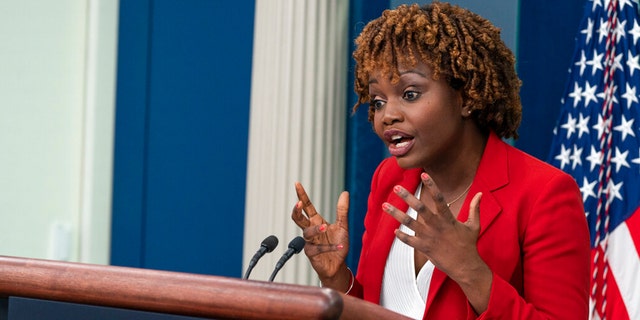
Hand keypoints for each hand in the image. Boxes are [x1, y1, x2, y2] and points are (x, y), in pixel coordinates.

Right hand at [291, 182, 349, 288]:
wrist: (338, 265)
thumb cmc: (338, 244)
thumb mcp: (343, 226)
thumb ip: (342, 210)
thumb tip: (345, 193)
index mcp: (316, 221)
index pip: (307, 206)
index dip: (302, 195)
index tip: (297, 183)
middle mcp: (311, 230)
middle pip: (298, 218)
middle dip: (297, 210)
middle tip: (299, 203)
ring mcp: (309, 242)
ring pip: (307, 233)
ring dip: (316, 229)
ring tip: (325, 226)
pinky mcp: (312, 254)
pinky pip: (318, 248)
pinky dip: (330, 247)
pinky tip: (340, 246)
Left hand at [382, 173, 490, 312]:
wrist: (466, 267)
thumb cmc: (469, 245)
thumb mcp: (474, 225)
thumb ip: (475, 208)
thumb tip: (481, 194)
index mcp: (448, 219)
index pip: (439, 198)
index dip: (431, 185)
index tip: (423, 174)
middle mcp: (437, 226)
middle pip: (420, 209)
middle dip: (407, 197)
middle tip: (396, 187)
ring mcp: (430, 237)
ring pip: (410, 223)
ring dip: (396, 214)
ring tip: (384, 205)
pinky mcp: (425, 248)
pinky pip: (410, 241)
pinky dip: (402, 236)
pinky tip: (394, 230)